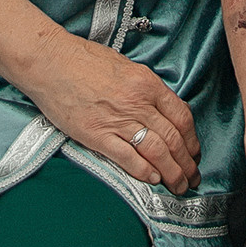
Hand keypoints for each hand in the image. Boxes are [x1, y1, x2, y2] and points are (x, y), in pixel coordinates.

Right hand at [24, 31, 199, 195]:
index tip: (194, 152)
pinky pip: (127, 158)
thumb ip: (146, 90)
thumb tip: (162, 113)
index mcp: (147, 83)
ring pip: (156, 152)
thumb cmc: (86, 60)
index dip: (192, 140)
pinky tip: (153, 180)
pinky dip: (144, 172)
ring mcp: (117, 120)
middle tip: (192, 177)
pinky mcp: (97, 135)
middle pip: (173, 138)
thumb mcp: (126, 67)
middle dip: (186, 163)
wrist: (52, 62)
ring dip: (171, 173)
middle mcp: (137, 103)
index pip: (181, 117)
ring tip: (178, 185)